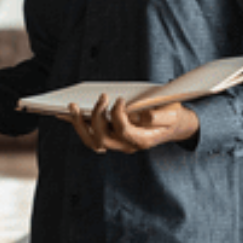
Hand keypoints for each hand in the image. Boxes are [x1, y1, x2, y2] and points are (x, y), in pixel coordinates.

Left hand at [66, 95, 199, 153]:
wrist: (173, 125)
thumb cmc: (171, 115)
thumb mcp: (173, 113)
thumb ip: (161, 117)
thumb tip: (144, 117)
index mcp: (141, 140)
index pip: (123, 131)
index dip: (118, 115)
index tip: (120, 99)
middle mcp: (126, 145)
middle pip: (102, 139)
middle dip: (97, 117)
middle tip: (102, 97)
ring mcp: (116, 143)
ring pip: (92, 141)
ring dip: (79, 124)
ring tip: (72, 105)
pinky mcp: (110, 136)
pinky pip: (89, 135)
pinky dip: (78, 124)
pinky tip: (69, 111)